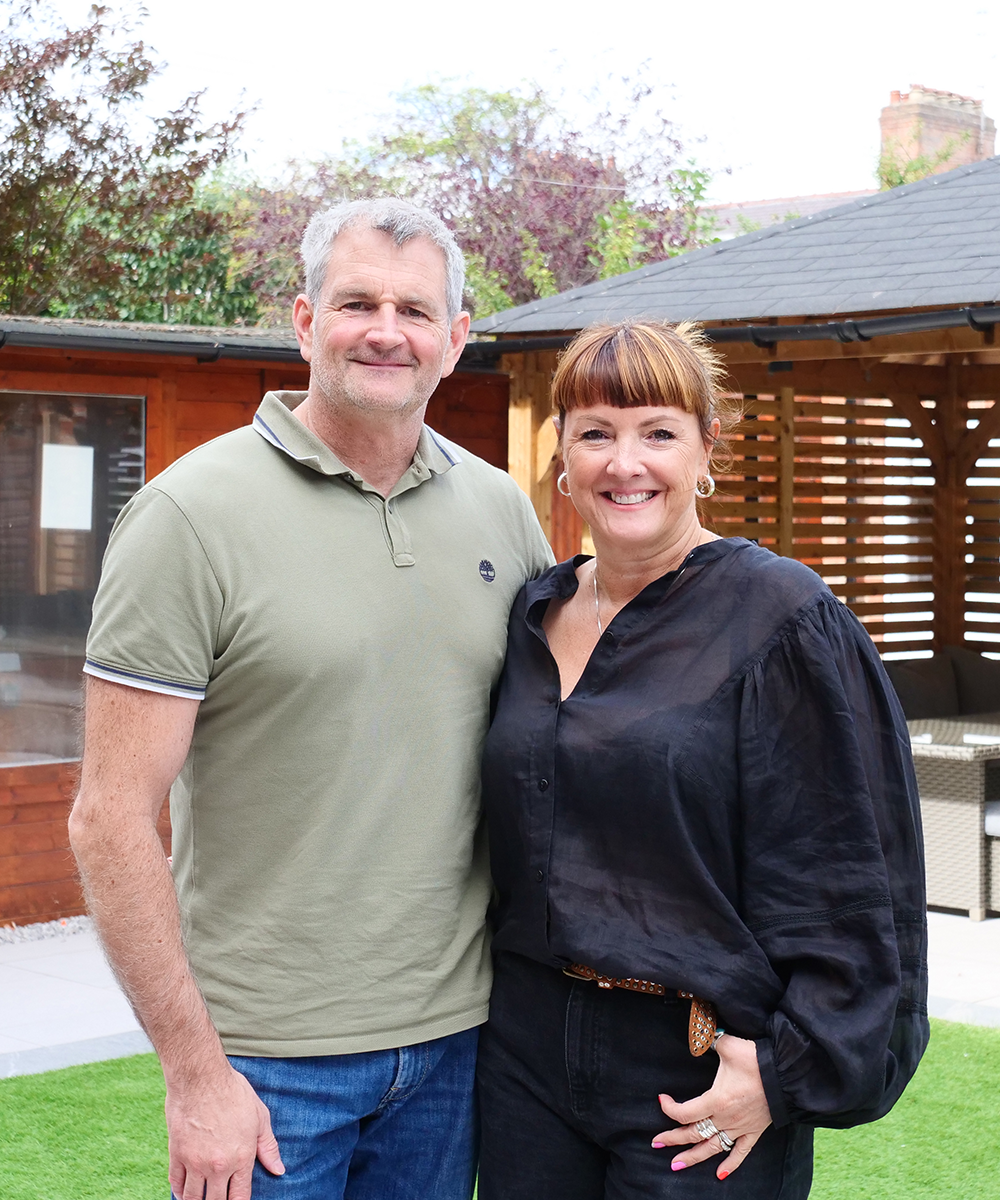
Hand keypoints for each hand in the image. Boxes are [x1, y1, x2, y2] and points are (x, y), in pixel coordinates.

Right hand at [165, 1064, 284, 1199]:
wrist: (201, 1077)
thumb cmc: (233, 1092)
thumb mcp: (260, 1116)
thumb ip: (268, 1146)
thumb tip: (279, 1170)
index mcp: (242, 1157)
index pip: (240, 1197)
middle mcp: (218, 1166)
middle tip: (219, 1198)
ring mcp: (195, 1162)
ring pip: (193, 1198)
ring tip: (202, 1199)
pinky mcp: (177, 1154)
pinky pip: (176, 1183)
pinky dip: (179, 1191)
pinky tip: (184, 1192)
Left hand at [651, 1034, 771, 1180]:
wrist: (786, 1073)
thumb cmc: (755, 1059)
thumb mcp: (728, 1046)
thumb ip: (708, 1039)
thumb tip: (697, 1033)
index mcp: (717, 1101)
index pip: (685, 1113)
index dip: (669, 1108)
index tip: (661, 1098)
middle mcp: (726, 1119)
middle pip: (693, 1134)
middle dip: (673, 1139)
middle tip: (656, 1143)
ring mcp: (740, 1127)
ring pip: (713, 1148)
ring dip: (693, 1157)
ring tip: (676, 1165)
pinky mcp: (754, 1131)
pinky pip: (741, 1152)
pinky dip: (731, 1165)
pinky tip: (720, 1175)